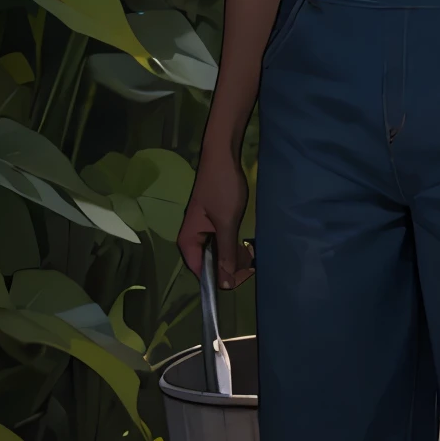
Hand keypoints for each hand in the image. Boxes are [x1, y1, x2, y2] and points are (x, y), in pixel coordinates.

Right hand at [177, 151, 253, 289]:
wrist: (223, 157)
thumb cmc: (221, 189)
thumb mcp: (226, 223)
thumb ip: (226, 252)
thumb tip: (224, 283)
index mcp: (188, 240)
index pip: (200, 271)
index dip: (218, 279)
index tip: (239, 281)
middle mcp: (193, 238)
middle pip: (209, 264)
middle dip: (229, 267)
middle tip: (250, 266)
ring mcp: (204, 230)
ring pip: (218, 253)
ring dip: (234, 256)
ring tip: (251, 255)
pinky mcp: (214, 223)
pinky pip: (222, 241)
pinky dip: (234, 245)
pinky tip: (247, 246)